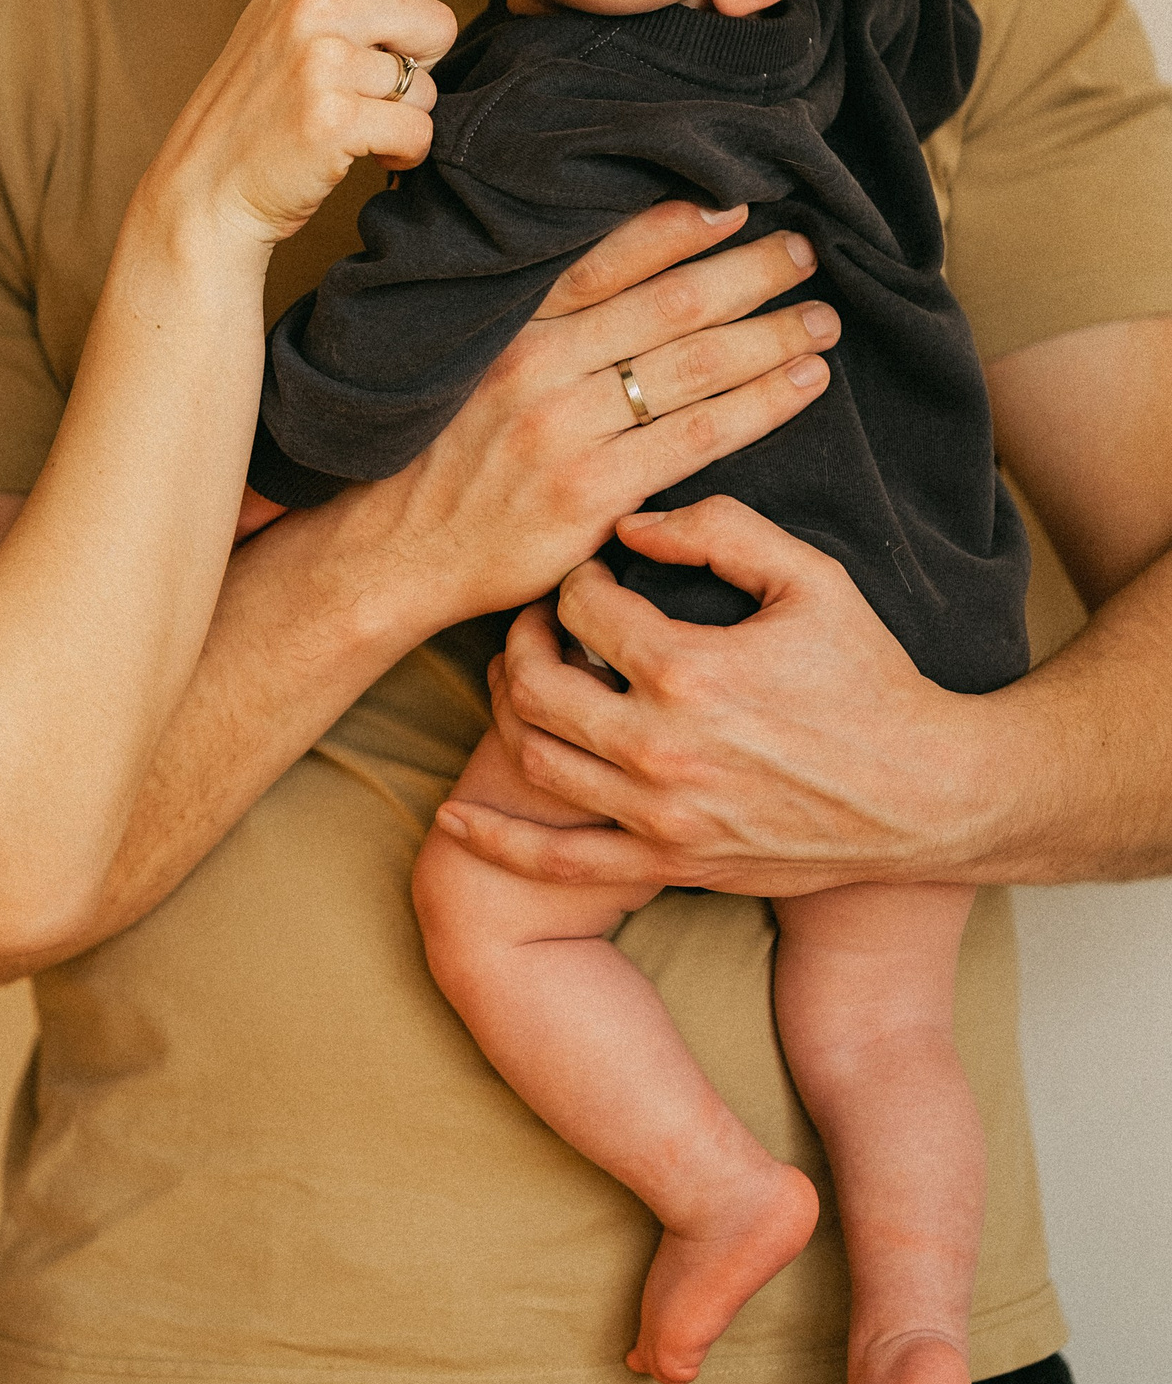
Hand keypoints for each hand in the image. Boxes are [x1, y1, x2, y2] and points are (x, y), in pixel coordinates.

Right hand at [146, 0, 534, 249]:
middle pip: (439, 24)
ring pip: (428, 84)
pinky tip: (355, 155)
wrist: (206, 185)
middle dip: (412, 70)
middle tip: (353, 91)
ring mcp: (321, 57)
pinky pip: (416, 129)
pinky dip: (399, 156)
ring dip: (401, 117)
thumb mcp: (276, 7)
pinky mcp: (331, 115)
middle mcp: (318, 1)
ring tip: (345, 123)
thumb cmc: (253, 95)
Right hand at [360, 205, 841, 626]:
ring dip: (771, 334)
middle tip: (804, 252)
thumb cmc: (432, 463)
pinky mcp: (593, 492)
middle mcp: (538, 367)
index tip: (736, 206)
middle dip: (747, 273)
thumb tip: (613, 290)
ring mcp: (567, 429)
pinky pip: (699, 436)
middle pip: (667, 304)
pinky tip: (804, 383)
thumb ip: (530, 332)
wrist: (390, 554)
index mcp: (508, 330)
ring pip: (694, 366)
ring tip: (821, 319)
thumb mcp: (461, 371)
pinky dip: (762, 404)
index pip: (606, 260)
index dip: (678, 228)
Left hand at [436, 496, 994, 895]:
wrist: (928, 794)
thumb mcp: (813, 579)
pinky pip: (559, 863)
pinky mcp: (669, 863)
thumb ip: (722, 531)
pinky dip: (498, 841)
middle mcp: (660, 746)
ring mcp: (660, 814)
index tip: (591, 576)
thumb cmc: (872, 679)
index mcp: (689, 669)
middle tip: (537, 620)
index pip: (583, 610)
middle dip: (522, 639)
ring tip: (520, 679)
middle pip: (535, 684)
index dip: (576, 582)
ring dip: (507, 711)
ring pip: (533, 759)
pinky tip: (455, 818)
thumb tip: (633, 521)